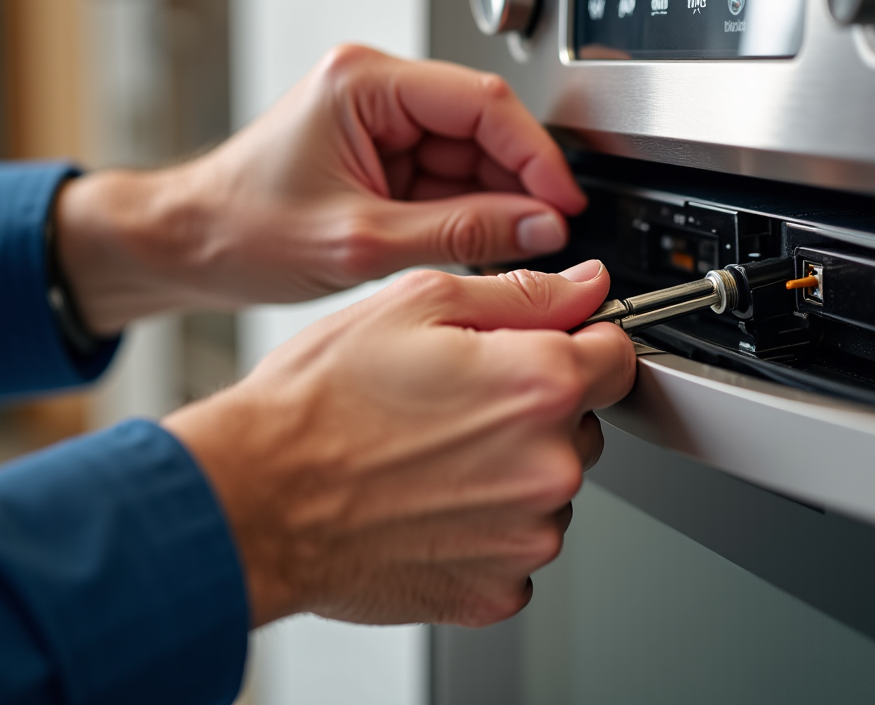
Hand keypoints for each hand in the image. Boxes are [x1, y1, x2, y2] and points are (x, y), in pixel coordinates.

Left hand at [55, 46, 585, 334]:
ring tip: (507, 253)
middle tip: (546, 237)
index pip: (481, 101)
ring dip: (494, 205)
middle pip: (481, 127)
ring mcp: (380, 124)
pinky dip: (467, 215)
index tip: (564, 201)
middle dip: (518, 185)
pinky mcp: (380, 157)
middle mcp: (376, 91)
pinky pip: (446, 181)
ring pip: (470, 158)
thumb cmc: (241, 230)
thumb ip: (460, 232)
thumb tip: (539, 228)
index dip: (534, 154)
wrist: (188, 247)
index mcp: (365, 84)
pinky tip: (476, 247)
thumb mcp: (361, 240)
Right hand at [162, 261, 635, 626]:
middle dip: (535, 407)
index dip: (580, 342)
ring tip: (431, 453)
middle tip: (457, 401)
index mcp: (539, 384)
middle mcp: (549, 465)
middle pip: (581, 423)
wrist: (256, 498)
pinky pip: (516, 543)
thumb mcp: (417, 304)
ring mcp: (527, 535)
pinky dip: (485, 525)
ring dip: (510, 468)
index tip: (543, 348)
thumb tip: (586, 286)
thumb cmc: (320, 403)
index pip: (617, 354)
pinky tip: (429, 502)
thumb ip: (523, 293)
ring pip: (549, 486)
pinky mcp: (497, 588)